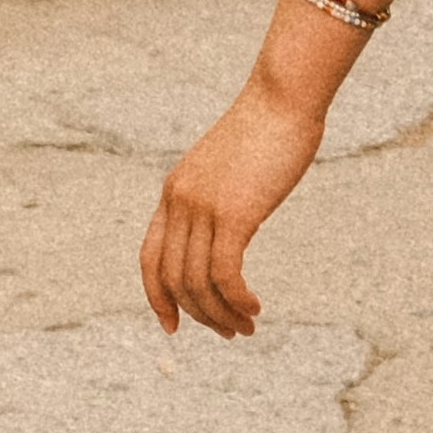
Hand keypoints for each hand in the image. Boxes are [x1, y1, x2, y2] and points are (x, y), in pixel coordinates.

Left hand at [141, 84, 324, 339]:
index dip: (157, 298)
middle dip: (200, 315)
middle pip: (174, 279)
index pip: (150, 258)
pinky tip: (255, 307)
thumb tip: (228, 227)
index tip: (174, 325)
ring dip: (222, 314)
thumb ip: (219, 199)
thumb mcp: (230, 169)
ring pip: (199, 282)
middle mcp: (179, 202)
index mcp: (173, 193)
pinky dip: (238, 299)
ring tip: (246, 327)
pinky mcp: (233, 213)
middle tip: (231, 332)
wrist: (283, 100)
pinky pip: (225, 274)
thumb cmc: (267, 131)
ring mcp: (203, 208)